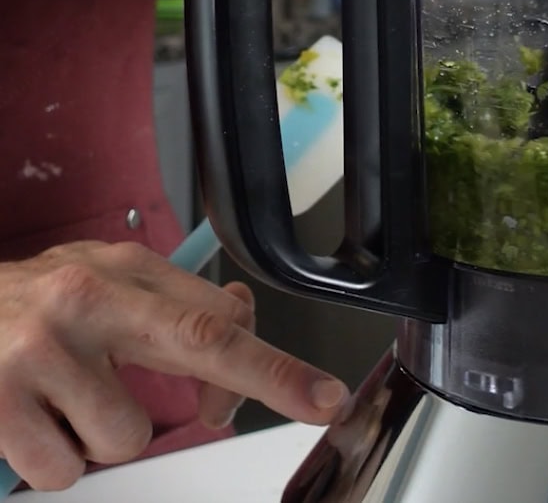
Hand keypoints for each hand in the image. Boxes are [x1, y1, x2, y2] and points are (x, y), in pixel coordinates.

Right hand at [0, 241, 348, 490]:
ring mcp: (41, 350)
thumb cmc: (33, 302)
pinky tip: (36, 420)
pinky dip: (58, 459)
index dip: (270, 363)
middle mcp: (89, 299)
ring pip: (127, 436)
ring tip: (71, 400)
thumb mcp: (105, 280)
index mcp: (125, 270)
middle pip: (201, 343)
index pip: (219, 315)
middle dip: (270, 378)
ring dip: (105, 434)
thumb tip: (235, 332)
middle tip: (321, 402)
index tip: (319, 393)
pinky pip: (65, 471)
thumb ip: (172, 306)